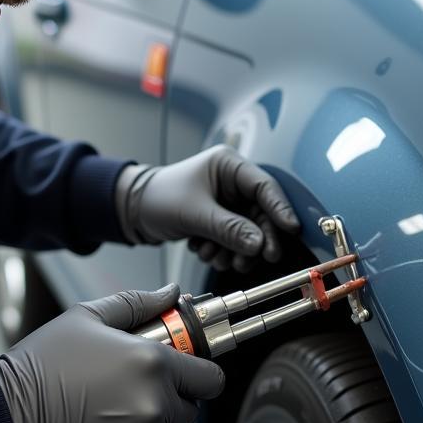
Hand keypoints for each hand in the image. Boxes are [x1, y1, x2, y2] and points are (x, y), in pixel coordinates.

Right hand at [0, 285, 224, 422]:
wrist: (7, 416)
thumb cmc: (42, 365)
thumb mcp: (88, 317)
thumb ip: (137, 303)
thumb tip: (170, 293)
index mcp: (153, 364)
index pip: (210, 378)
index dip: (198, 374)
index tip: (184, 372)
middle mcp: (155, 404)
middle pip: (190, 410)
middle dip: (172, 399)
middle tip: (135, 387)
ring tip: (113, 409)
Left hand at [115, 146, 300, 271]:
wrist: (132, 210)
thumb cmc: (159, 198)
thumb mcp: (195, 213)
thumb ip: (228, 228)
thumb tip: (258, 244)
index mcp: (229, 165)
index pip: (265, 186)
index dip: (280, 209)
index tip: (290, 229)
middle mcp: (232, 182)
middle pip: (261, 214)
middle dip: (257, 239)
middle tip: (261, 257)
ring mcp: (228, 202)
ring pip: (249, 231)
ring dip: (236, 249)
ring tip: (215, 256)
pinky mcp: (221, 219)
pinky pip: (234, 240)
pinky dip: (223, 250)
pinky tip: (204, 250)